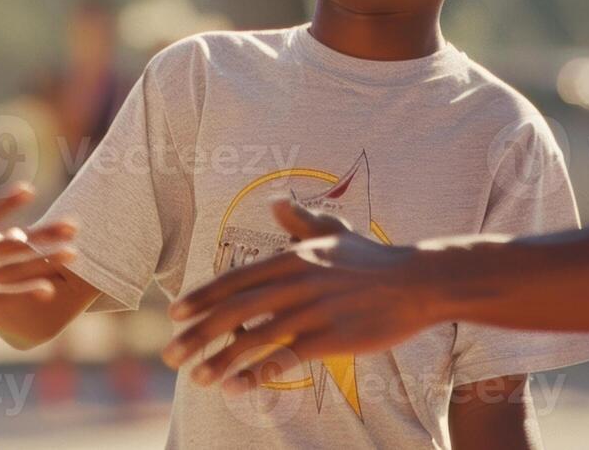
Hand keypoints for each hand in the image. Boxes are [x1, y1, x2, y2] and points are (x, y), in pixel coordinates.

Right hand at [0, 185, 76, 324]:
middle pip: (13, 245)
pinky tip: (48, 290)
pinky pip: (5, 298)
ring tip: (72, 255)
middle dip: (45, 234)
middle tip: (74, 226)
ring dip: (45, 262)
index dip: (7, 204)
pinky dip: (25, 294)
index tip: (29, 189)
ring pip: (16, 270)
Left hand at [161, 198, 442, 389]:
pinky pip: (284, 358)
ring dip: (221, 360)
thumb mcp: (334, 233)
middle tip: (170, 354)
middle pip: (234, 310)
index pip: (235, 279)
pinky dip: (257, 373)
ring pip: (254, 338)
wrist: (418, 282)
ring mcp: (312, 311)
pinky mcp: (331, 338)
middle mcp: (296, 283)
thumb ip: (300, 221)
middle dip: (198, 334)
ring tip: (197, 378)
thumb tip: (276, 202)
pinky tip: (237, 386)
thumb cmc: (372, 260)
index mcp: (291, 258)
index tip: (174, 314)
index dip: (201, 297)